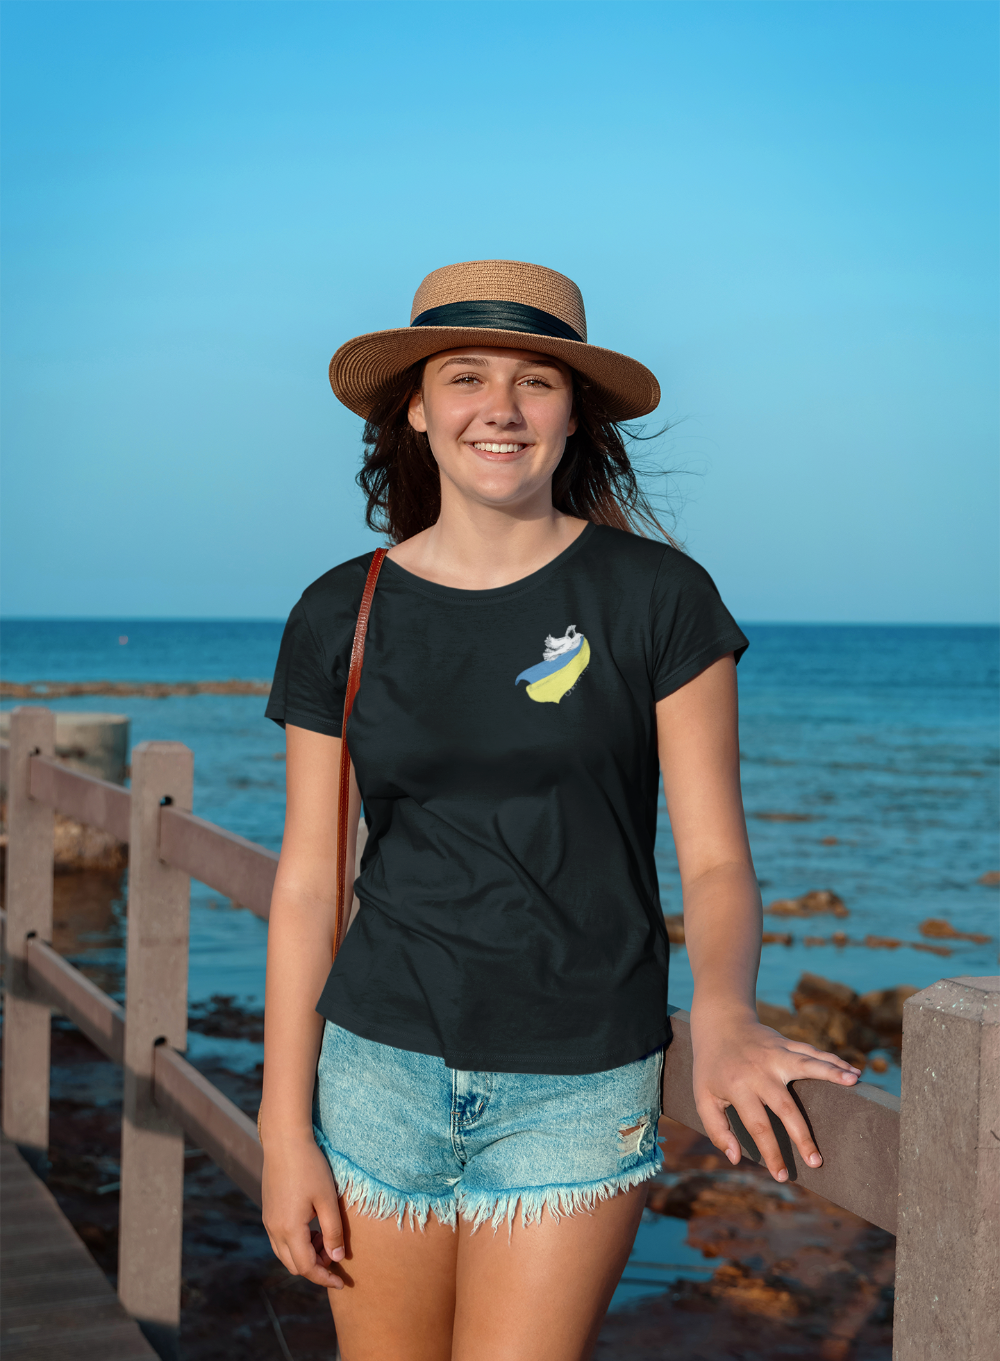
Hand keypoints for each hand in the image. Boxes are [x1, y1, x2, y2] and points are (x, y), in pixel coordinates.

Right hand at [261, 1133, 345, 1287]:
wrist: (285, 1140)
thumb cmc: (310, 1167)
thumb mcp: (327, 1200)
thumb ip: (333, 1232)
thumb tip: (337, 1258)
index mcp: (289, 1229)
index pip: (307, 1268)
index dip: (325, 1278)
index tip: (342, 1281)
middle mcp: (274, 1230)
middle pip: (294, 1265)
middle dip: (316, 1267)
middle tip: (335, 1255)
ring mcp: (268, 1221)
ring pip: (285, 1254)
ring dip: (305, 1255)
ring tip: (325, 1238)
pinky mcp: (268, 1212)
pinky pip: (280, 1240)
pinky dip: (297, 1243)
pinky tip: (312, 1228)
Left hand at [691, 1009, 860, 1181]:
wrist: (719, 1023)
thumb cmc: (711, 1066)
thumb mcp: (702, 1097)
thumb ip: (716, 1129)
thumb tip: (736, 1158)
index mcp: (739, 1086)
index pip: (758, 1126)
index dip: (771, 1153)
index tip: (783, 1176)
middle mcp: (760, 1070)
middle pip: (786, 1106)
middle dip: (802, 1136)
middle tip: (817, 1162)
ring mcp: (776, 1054)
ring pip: (807, 1066)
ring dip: (832, 1075)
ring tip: (854, 1084)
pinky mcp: (786, 1044)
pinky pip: (813, 1052)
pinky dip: (834, 1061)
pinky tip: (854, 1073)